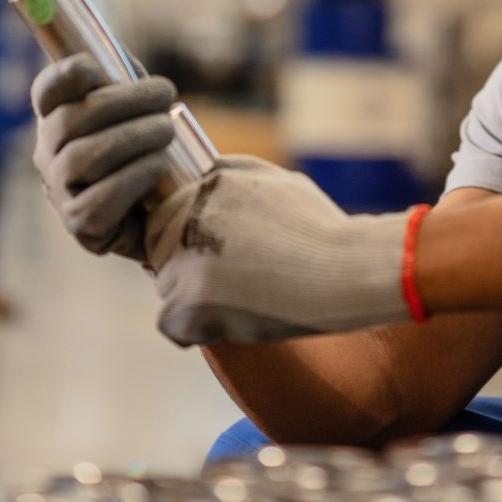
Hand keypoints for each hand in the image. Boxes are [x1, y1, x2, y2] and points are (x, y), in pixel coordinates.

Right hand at [31, 53, 176, 259]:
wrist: (163, 212)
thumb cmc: (148, 150)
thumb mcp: (137, 110)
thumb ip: (127, 82)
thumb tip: (124, 59)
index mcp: (57, 118)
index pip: (47, 91)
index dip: (65, 75)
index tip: (97, 67)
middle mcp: (48, 153)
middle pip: (69, 121)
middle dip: (122, 102)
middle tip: (164, 95)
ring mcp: (60, 190)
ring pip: (82, 159)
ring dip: (132, 138)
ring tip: (167, 130)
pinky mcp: (79, 224)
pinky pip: (99, 202)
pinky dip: (134, 177)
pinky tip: (160, 164)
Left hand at [144, 157, 409, 345]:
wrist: (344, 270)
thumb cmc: (320, 230)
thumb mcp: (280, 180)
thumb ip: (235, 172)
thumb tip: (206, 170)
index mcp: (206, 187)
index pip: (165, 214)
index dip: (189, 240)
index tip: (223, 258)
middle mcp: (188, 216)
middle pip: (158, 248)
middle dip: (186, 266)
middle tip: (232, 283)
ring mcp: (185, 258)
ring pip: (166, 286)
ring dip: (194, 299)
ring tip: (242, 301)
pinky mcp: (189, 300)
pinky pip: (171, 323)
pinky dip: (196, 331)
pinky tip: (231, 323)